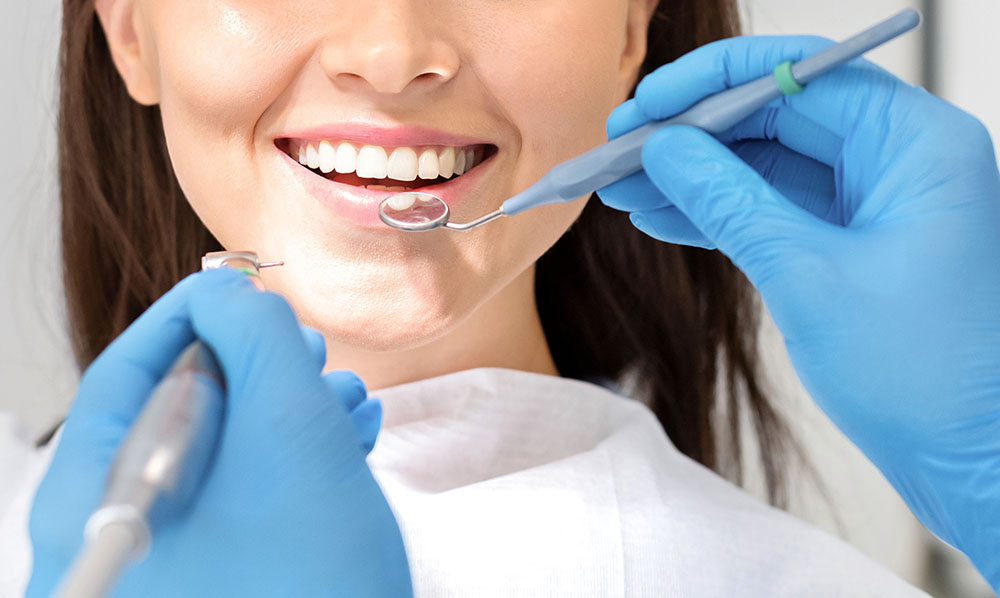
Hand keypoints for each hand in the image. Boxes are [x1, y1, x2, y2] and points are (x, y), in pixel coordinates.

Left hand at [27, 268, 411, 596]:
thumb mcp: (289, 432)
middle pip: (175, 413)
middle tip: (308, 351)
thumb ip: (254, 338)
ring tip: (346, 402)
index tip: (245, 286)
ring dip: (287, 414)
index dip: (194, 314)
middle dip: (256, 369)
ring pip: (220, 455)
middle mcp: (116, 537)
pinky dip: (290, 463)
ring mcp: (168, 567)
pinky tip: (343, 445)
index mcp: (95, 501)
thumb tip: (228, 293)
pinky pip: (241, 499)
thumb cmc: (312, 582)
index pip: (128, 371)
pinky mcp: (218, 581)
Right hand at [598, 35, 999, 588]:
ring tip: (622, 186)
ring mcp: (874, 202)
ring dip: (694, 176)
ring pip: (768, 165)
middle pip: (777, 116)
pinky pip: (774, 209)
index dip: (711, 83)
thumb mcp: (808, 277)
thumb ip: (730, 202)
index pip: (800, 76)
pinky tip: (662, 216)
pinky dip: (718, 213)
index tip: (647, 106)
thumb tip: (665, 150)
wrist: (969, 459)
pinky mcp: (851, 243)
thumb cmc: (925, 377)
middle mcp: (899, 160)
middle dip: (692, 133)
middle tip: (620, 148)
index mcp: (914, 144)